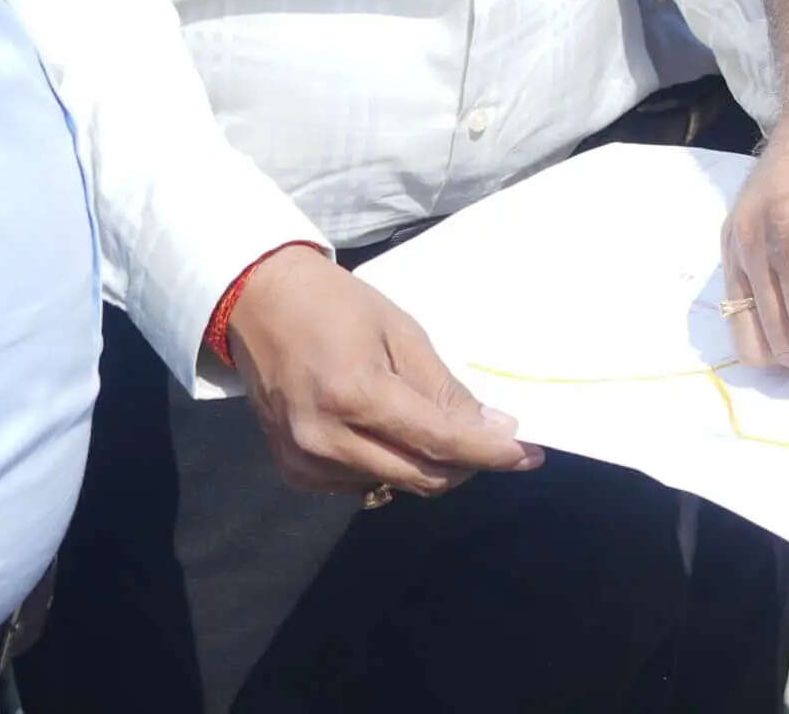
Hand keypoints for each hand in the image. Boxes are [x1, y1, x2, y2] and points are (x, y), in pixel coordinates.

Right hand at [222, 246, 540, 496]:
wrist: (259, 305)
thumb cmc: (337, 307)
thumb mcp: (402, 333)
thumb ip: (443, 390)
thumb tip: (493, 430)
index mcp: (354, 394)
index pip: (439, 442)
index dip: (490, 452)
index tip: (529, 454)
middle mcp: (325, 439)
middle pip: (421, 476)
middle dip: (467, 463)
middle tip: (493, 438)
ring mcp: (305, 462)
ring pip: (395, 483)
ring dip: (427, 462)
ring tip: (428, 419)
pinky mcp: (294, 473)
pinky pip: (362, 483)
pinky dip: (389, 463)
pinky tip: (385, 429)